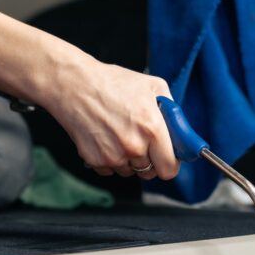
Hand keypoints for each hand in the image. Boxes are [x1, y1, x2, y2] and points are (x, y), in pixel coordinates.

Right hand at [40, 56, 180, 181]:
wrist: (73, 84)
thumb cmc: (112, 82)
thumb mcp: (152, 86)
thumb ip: (172, 111)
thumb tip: (181, 131)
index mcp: (152, 128)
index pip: (170, 168)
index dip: (170, 162)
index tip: (166, 156)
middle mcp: (134, 147)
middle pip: (150, 172)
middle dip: (149, 159)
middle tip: (139, 139)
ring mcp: (113, 156)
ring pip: (130, 171)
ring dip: (128, 159)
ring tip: (118, 133)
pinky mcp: (95, 160)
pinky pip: (110, 170)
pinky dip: (110, 158)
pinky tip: (105, 137)